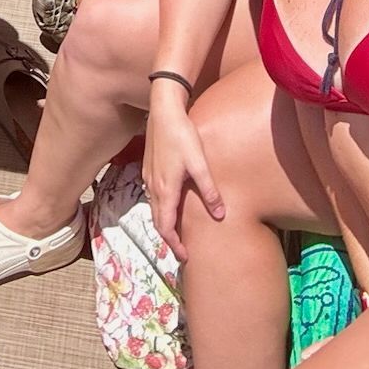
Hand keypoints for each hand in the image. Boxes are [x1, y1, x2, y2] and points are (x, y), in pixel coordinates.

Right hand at [144, 93, 222, 259]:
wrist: (163, 110)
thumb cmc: (182, 135)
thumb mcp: (199, 163)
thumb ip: (209, 190)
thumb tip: (220, 214)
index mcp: (165, 190)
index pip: (166, 228)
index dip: (174, 245)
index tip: (185, 257)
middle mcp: (153, 187)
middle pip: (157, 222)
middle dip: (169, 238)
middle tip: (182, 250)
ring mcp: (148, 177)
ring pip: (154, 209)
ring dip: (164, 223)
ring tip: (178, 231)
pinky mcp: (148, 168)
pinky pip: (152, 196)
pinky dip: (161, 209)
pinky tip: (171, 203)